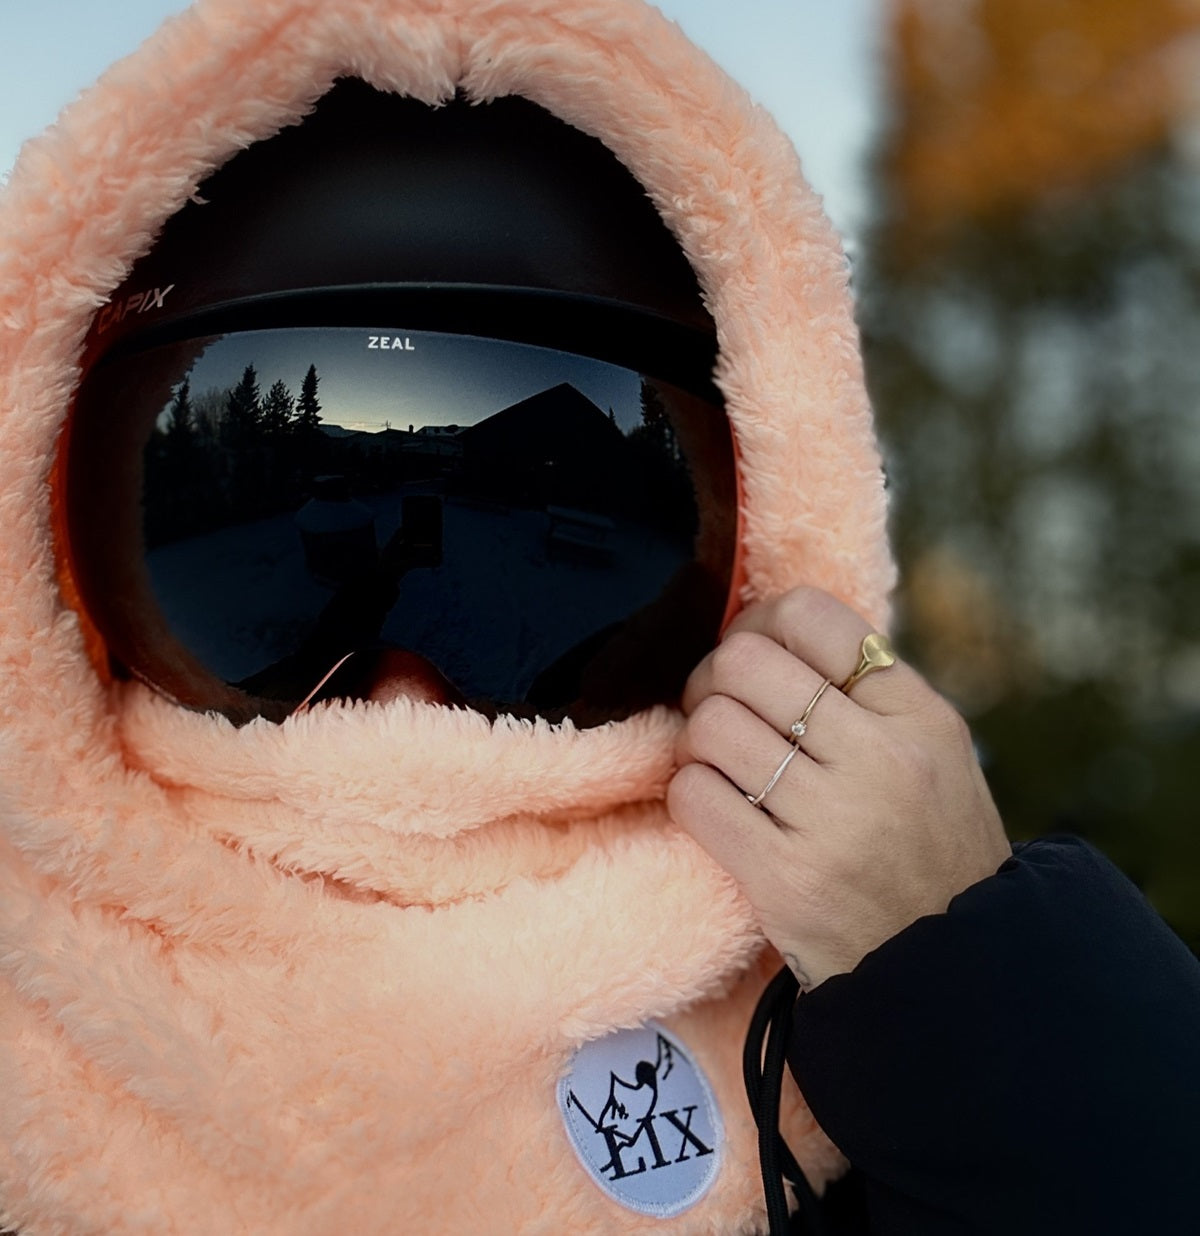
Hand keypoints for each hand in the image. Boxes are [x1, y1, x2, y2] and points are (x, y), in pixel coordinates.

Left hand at [668, 586, 1011, 990]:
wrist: (948, 972)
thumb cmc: (928, 851)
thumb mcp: (932, 755)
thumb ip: (864, 694)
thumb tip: (766, 633)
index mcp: (918, 715)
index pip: (810, 616)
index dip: (756, 625)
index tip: (749, 659)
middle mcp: (881, 757)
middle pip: (744, 663)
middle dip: (710, 682)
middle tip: (715, 710)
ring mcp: (833, 819)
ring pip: (711, 725)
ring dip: (696, 743)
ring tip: (717, 767)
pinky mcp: (785, 878)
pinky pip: (695, 796)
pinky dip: (689, 796)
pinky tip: (714, 810)